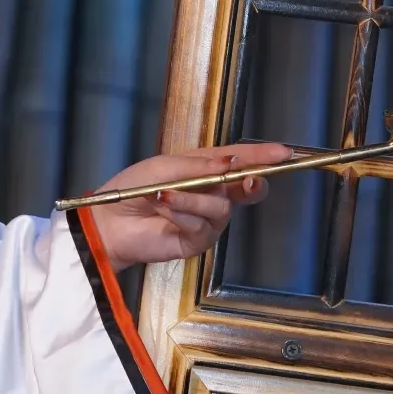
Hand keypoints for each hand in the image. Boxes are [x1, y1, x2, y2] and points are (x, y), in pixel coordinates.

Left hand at [84, 143, 287, 271]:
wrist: (109, 221)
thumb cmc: (132, 188)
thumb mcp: (165, 166)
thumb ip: (199, 165)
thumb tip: (231, 162)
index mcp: (204, 169)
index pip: (238, 161)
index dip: (261, 157)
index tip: (283, 153)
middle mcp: (211, 193)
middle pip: (245, 188)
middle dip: (250, 183)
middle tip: (250, 181)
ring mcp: (207, 219)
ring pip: (220, 207)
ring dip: (192, 199)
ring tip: (163, 195)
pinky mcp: (197, 240)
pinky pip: (201, 224)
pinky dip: (182, 213)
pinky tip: (163, 207)